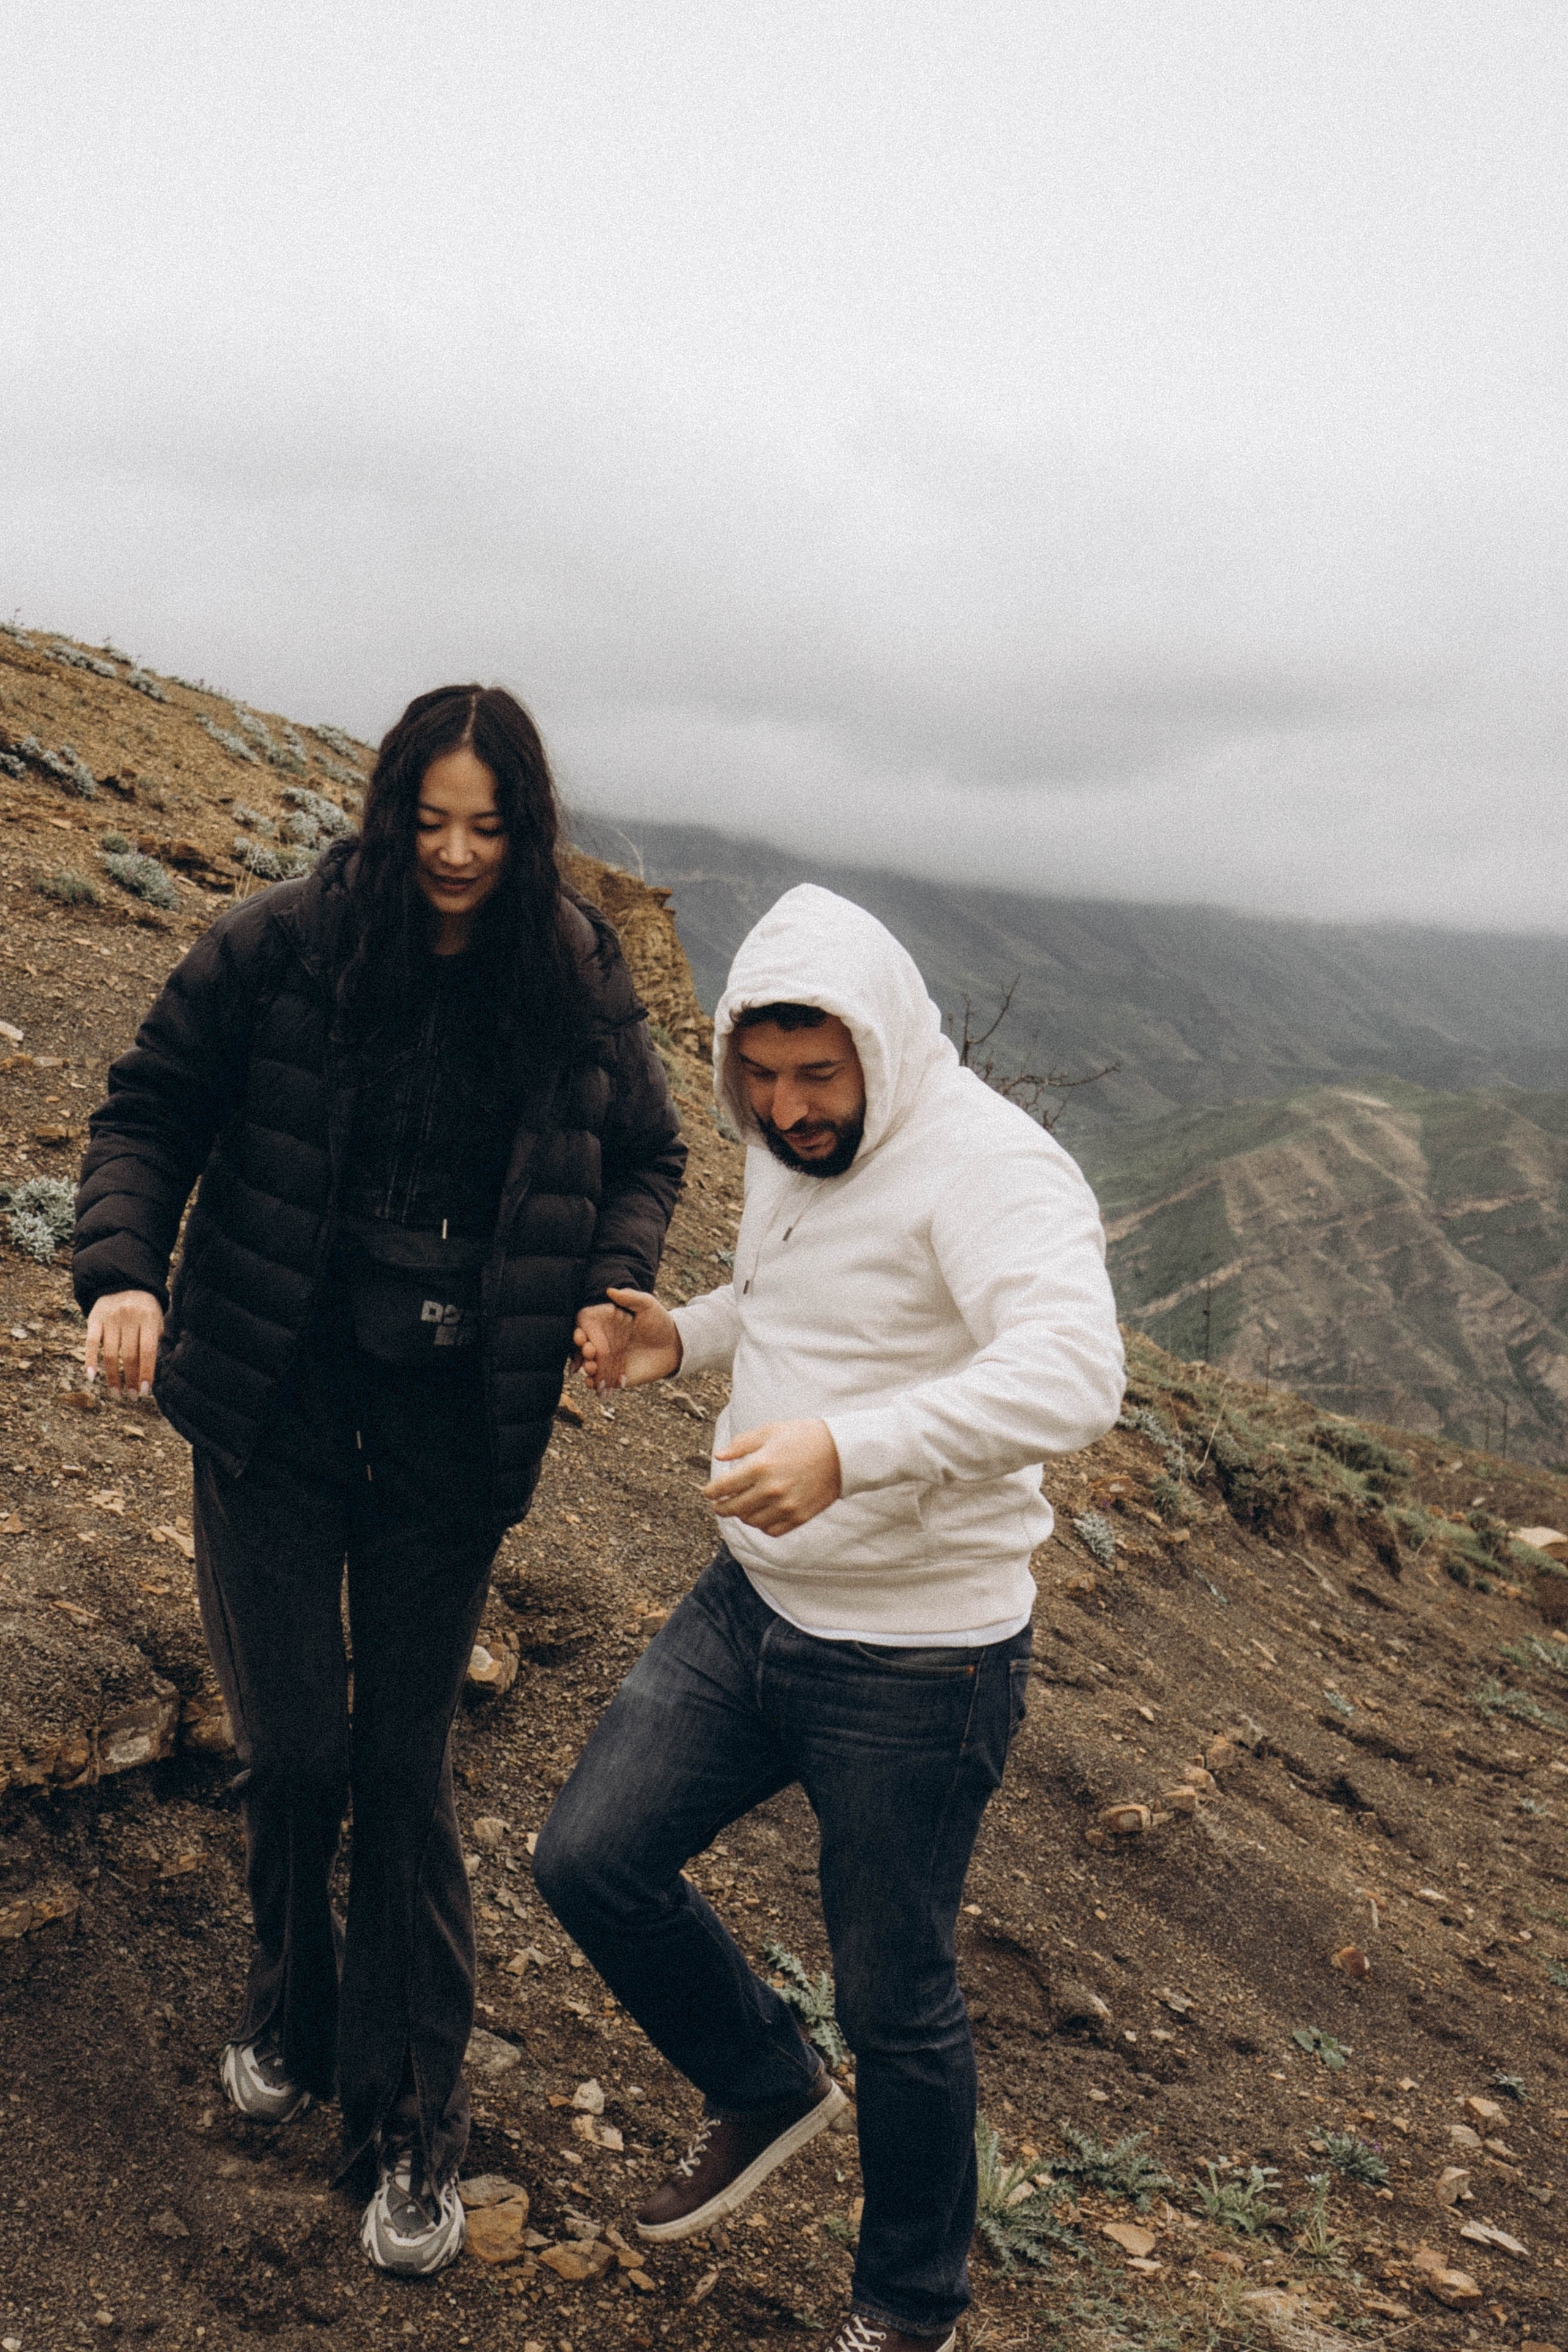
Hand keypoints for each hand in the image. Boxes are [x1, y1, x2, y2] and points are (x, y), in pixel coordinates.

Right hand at [85, 1289, 163, 1396]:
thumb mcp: (156, 1319)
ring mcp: (110, 1318)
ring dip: (112, 1377)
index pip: (147, 1351)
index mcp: (148, 1318)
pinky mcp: (94, 1319)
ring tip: (116, 1393)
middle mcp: (128, 1318)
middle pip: (129, 1355)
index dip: (146, 1372)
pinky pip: (91, 1343)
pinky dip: (90, 1361)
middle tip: (132, 1396)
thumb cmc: (144, 1308)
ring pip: (110, 1354)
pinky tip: (91, 1378)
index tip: (146, 1391)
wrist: (123, 1282)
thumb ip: (154, 1341)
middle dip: (131, 1379)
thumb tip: (151, 1373)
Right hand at [573, 1288, 681, 1391]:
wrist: (675, 1346)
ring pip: (589, 1366)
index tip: (580, 1337)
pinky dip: (594, 1384)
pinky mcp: (615, 1375)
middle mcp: (603, 1342)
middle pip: (584, 1348)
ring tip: (592, 1369)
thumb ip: (630, 1297)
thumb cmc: (659, 1322)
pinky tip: (593, 1384)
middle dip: (581, 1352)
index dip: (579, 1333)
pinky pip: (600, 1381)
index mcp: (606, 1324)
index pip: (585, 1328)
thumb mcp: (647, 1305)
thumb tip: (610, 1290)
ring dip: (587, 1369)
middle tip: (590, 1352)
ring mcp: (608, 1359)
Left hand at [704, 1419, 841, 1535]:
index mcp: (760, 1466)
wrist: (842, 1452)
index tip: (707, 1492)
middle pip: (733, 1508)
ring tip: (741, 1508)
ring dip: (741, 1516)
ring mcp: (785, 1506)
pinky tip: (760, 1515)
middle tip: (718, 1505)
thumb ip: (741, 1444)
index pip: (723, 1486)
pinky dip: (761, 1525)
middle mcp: (770, 1489)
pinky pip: (771, 1530)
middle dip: (721, 1508)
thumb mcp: (769, 1431)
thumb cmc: (803, 1436)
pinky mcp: (799, 1516)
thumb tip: (718, 1457)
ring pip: (751, 1521)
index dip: (710, 1491)